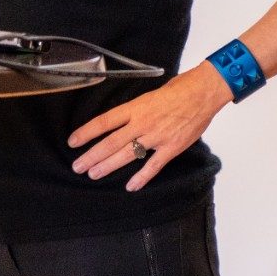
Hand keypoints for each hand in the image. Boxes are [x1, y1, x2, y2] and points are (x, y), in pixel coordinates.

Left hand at [67, 62, 232, 191]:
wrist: (203, 92)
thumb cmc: (179, 89)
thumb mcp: (151, 93)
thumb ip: (137, 109)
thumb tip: (126, 119)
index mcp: (136, 107)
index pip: (105, 122)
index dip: (87, 132)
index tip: (73, 141)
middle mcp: (142, 123)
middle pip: (111, 141)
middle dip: (92, 155)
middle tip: (77, 166)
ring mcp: (156, 137)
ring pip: (127, 155)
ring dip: (108, 165)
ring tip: (93, 174)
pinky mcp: (171, 148)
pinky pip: (153, 166)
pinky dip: (141, 177)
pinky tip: (130, 186)